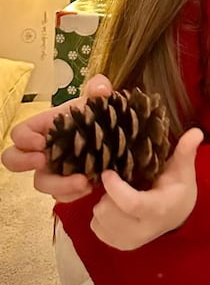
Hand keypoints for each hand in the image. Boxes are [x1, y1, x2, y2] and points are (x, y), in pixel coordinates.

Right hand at [0, 74, 112, 201]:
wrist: (120, 136)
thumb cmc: (101, 115)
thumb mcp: (101, 99)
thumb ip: (100, 88)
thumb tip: (100, 88)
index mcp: (46, 127)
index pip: (20, 133)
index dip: (24, 138)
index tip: (41, 142)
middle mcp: (44, 149)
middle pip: (14, 160)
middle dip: (22, 162)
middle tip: (42, 161)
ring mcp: (55, 169)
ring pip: (41, 183)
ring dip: (58, 185)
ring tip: (83, 182)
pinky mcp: (69, 184)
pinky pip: (62, 195)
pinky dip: (73, 194)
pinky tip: (91, 187)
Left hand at [90, 127, 202, 249]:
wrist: (179, 216)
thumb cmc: (179, 188)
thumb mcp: (183, 169)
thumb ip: (186, 151)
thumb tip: (196, 131)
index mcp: (159, 209)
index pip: (131, 203)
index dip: (114, 188)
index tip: (108, 172)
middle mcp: (144, 230)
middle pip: (108, 212)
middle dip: (108, 193)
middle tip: (118, 182)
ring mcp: (130, 241)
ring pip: (99, 220)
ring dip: (104, 204)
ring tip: (118, 195)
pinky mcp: (120, 246)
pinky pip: (96, 229)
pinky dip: (101, 217)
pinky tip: (115, 208)